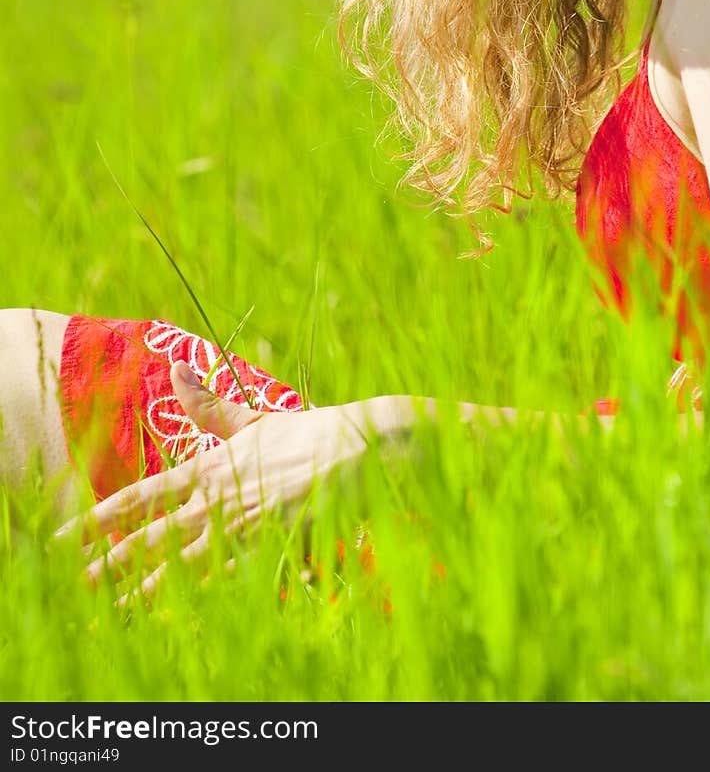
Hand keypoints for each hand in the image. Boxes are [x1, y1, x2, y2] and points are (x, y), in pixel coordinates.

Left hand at [57, 362, 390, 597]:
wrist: (359, 451)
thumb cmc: (307, 435)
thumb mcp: (253, 420)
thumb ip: (208, 406)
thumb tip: (175, 369)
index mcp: (211, 468)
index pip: (144, 495)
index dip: (105, 516)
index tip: (72, 534)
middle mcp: (220, 499)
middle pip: (152, 537)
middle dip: (109, 562)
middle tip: (73, 582)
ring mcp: (245, 527)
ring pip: (181, 567)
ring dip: (143, 591)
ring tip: (109, 611)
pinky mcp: (272, 549)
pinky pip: (227, 582)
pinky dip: (200, 601)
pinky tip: (177, 618)